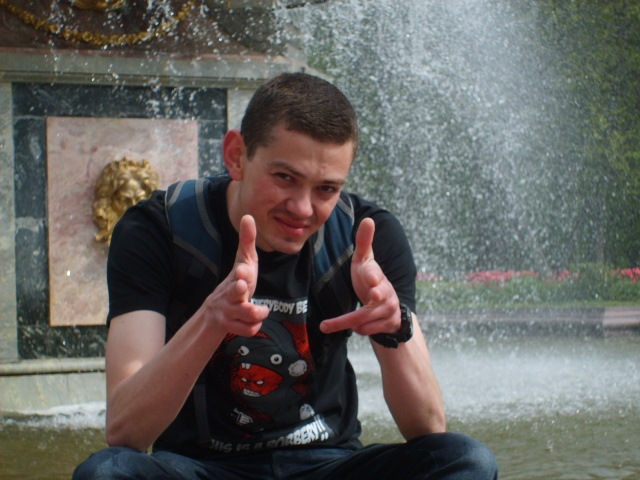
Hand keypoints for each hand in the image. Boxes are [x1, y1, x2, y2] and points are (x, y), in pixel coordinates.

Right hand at [202, 215, 268, 336]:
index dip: (242, 272)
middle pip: (235, 292)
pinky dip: (254, 327)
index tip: (243, 270)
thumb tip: (248, 215)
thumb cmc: (237, 282)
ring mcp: (228, 309)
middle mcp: (229, 291)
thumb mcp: (243, 262)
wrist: (215, 312)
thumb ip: (246, 241)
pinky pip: (249, 329)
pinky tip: (253, 321)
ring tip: (261, 310)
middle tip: (242, 287)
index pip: (239, 271)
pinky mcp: (230, 325)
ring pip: (246, 313)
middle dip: (239, 290)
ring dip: (257, 313)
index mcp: (236, 275)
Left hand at [319, 217, 400, 335]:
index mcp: (377, 276)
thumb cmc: (370, 279)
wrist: (390, 306)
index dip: (373, 277)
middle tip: (367, 301)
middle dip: (367, 306)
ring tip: (328, 325)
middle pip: (375, 301)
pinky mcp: (388, 324)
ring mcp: (389, 310)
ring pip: (362, 320)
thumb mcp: (364, 261)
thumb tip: (368, 219)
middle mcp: (386, 293)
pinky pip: (365, 330)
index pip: (375, 275)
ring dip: (343, 323)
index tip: (372, 280)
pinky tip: (353, 325)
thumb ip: (364, 242)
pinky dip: (357, 329)